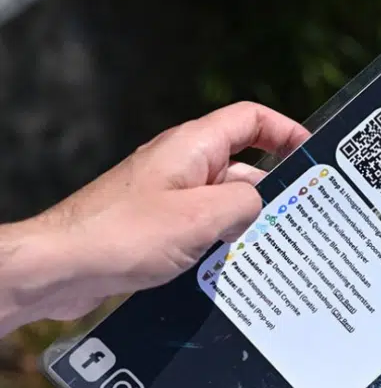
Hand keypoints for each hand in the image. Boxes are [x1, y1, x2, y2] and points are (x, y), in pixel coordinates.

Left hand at [0, 102, 308, 334]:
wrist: (60, 266)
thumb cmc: (123, 235)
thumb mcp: (201, 217)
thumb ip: (245, 205)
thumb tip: (262, 207)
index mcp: (193, 146)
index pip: (251, 119)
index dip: (286, 131)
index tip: (313, 157)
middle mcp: (183, 164)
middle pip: (245, 167)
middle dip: (274, 192)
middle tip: (303, 218)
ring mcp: (169, 194)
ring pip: (225, 202)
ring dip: (247, 223)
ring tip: (271, 250)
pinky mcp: (158, 224)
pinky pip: (204, 225)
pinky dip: (222, 242)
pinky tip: (233, 267)